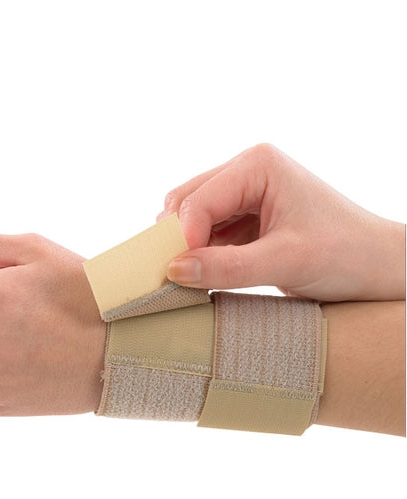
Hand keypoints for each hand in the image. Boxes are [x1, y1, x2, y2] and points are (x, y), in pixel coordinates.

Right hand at [162, 144, 405, 301]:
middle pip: (186, 204)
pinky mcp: (244, 219)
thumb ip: (228, 267)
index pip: (199, 201)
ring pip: (191, 220)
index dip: (182, 238)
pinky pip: (205, 235)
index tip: (175, 276)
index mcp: (258, 166)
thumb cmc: (346, 255)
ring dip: (186, 249)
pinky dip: (198, 255)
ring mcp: (244, 195)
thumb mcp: (286, 261)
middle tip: (174, 277)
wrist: (377, 267)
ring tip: (190, 280)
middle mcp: (247, 172)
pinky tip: (204, 275)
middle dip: (177, 240)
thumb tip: (174, 271)